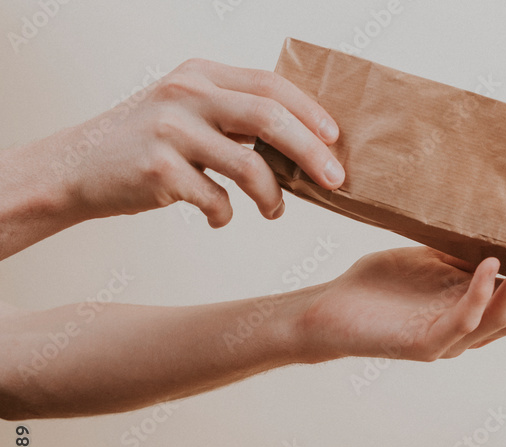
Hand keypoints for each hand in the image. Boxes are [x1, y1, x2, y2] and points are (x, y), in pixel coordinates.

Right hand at [47, 58, 342, 226]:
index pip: (269, 85)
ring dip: (272, 196)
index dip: (309, 111)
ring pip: (249, 165)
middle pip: (269, 118)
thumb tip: (306, 142)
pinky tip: (219, 218)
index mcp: (200, 75)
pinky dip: (225, 215)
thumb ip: (234, 114)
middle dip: (311, 152)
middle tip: (334, 180)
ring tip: (273, 211)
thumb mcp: (186, 110)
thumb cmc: (146, 144)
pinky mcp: (158, 170)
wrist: (76, 168)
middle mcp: (186, 95)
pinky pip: (216, 200)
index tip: (335, 138)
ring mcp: (170, 131)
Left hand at [296, 240, 505, 361]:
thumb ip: (469, 248)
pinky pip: (458, 321)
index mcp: (480, 309)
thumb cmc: (383, 286)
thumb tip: (504, 218)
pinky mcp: (422, 345)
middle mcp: (473, 330)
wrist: (330, 312)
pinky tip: (485, 265)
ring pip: (500, 317)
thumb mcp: (435, 259)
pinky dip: (476, 292)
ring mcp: (450, 340)